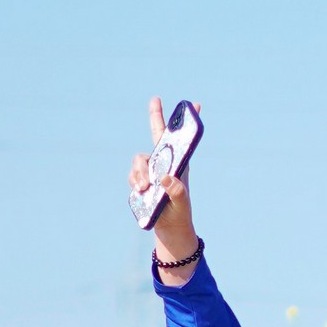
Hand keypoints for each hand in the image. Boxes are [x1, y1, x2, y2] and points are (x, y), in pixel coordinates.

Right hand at [129, 95, 200, 274]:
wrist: (168, 228)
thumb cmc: (179, 213)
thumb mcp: (181, 203)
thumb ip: (177, 192)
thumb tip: (166, 178)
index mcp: (179, 165)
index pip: (181, 140)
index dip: (185, 124)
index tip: (195, 104)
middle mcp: (164, 163)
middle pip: (156, 135)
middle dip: (156, 116)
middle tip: (156, 98)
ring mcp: (150, 171)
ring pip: (139, 160)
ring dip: (139, 171)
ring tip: (144, 187)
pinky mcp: (140, 180)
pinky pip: (132, 174)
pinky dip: (134, 180)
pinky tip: (140, 191)